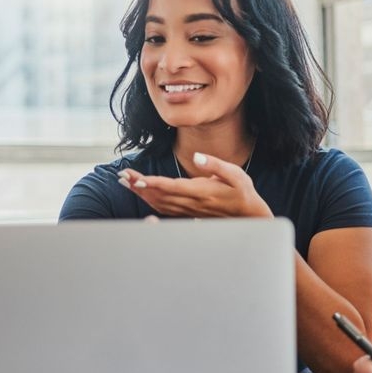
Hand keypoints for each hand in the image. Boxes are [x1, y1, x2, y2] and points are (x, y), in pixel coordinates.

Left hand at [118, 152, 271, 217]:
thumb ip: (215, 165)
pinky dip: (149, 201)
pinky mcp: (188, 213)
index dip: (153, 184)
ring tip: (125, 182)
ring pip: (159, 203)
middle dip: (140, 186)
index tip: (138, 180)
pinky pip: (164, 208)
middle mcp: (191, 203)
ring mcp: (188, 210)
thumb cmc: (243, 192)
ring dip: (141, 193)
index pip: (172, 187)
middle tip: (122, 176)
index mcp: (201, 192)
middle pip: (160, 195)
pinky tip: (141, 195)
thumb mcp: (235, 174)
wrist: (249, 215)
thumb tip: (197, 157)